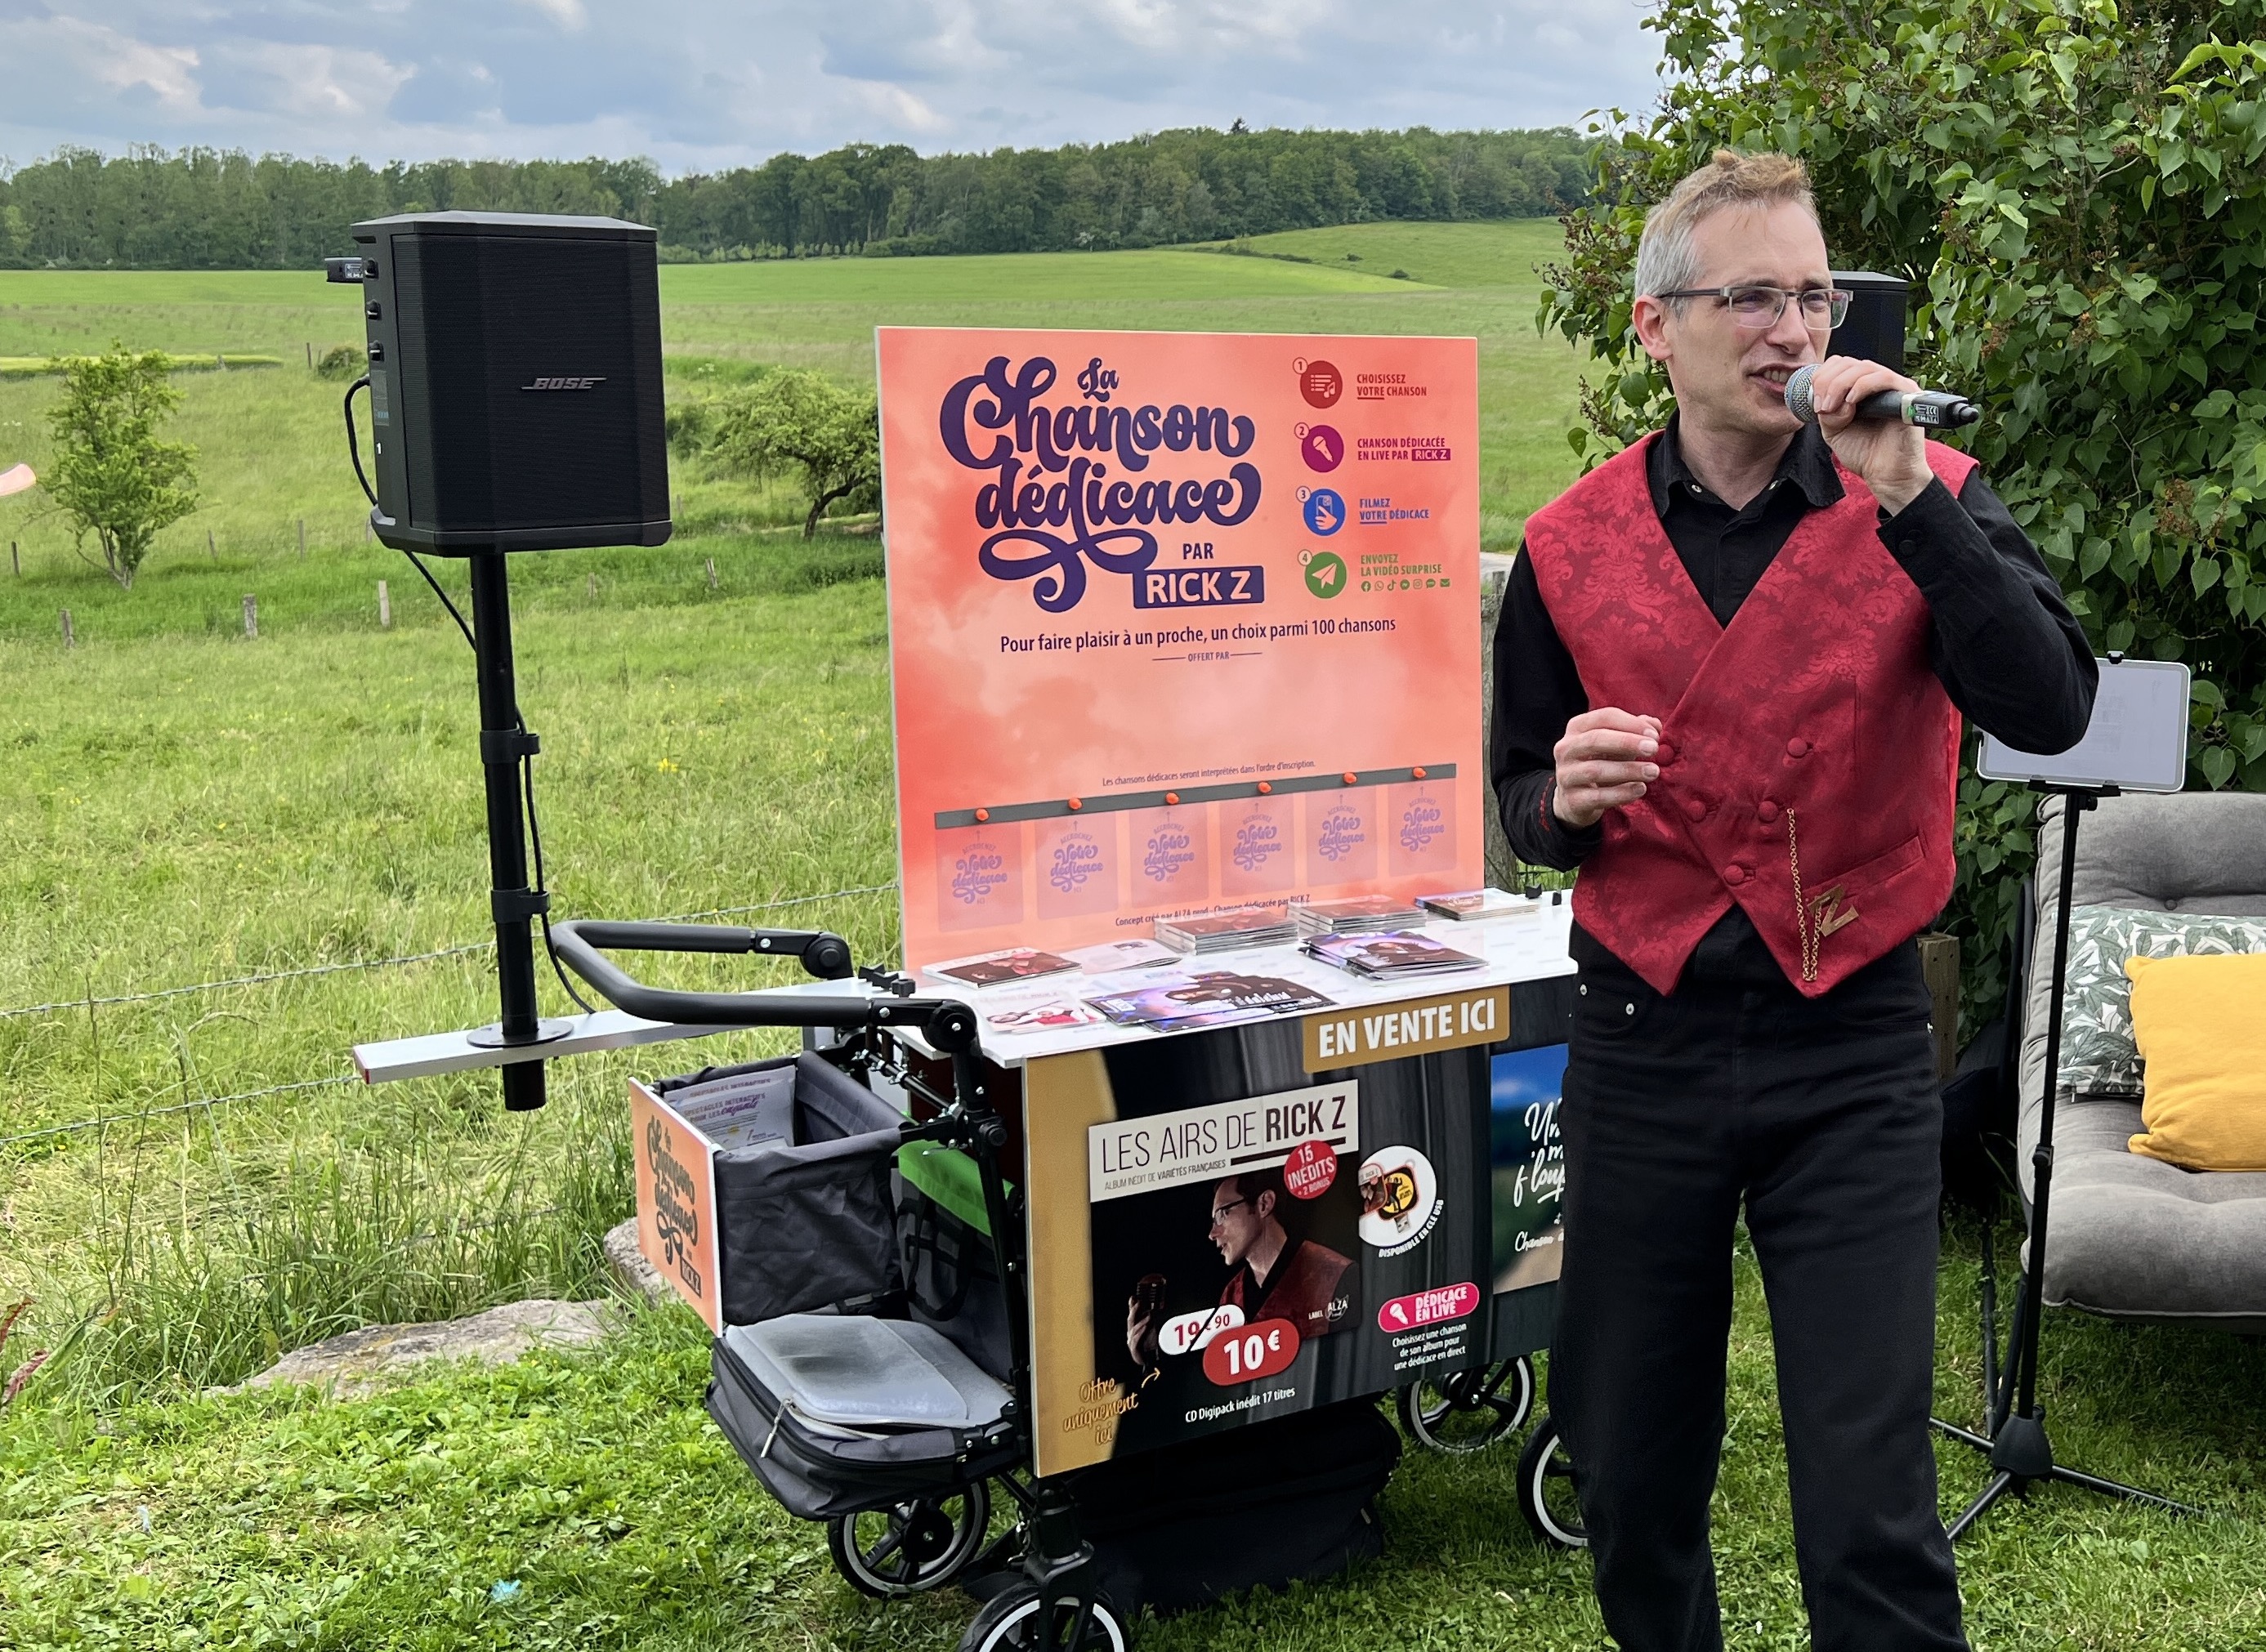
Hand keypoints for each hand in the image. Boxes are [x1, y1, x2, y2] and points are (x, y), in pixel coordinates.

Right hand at [1126, 1300, 1156, 1366]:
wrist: (1148, 1360)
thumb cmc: (1148, 1345)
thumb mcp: (1149, 1330)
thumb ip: (1147, 1320)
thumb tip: (1149, 1309)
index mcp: (1133, 1328)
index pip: (1131, 1315)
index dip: (1131, 1306)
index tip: (1133, 1297)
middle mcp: (1130, 1333)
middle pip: (1130, 1320)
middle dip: (1134, 1311)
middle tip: (1139, 1303)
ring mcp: (1131, 1340)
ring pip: (1134, 1329)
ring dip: (1141, 1321)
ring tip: (1148, 1315)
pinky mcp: (1134, 1348)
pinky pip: (1136, 1338)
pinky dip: (1141, 1331)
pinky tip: (1146, 1327)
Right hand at [1553, 708, 1660, 828]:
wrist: (1575, 799)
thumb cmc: (1600, 764)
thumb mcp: (1616, 745)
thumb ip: (1634, 732)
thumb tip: (1654, 725)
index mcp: (1577, 728)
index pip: (1604, 718)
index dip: (1630, 724)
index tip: (1654, 734)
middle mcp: (1566, 749)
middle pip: (1595, 739)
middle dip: (1627, 742)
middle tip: (1653, 749)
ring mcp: (1566, 775)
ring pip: (1595, 770)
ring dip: (1628, 769)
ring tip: (1653, 771)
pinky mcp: (1571, 800)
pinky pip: (1597, 796)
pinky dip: (1621, 793)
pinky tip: (1640, 789)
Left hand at [1803, 354, 1932, 513]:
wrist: (1886, 475)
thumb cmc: (1865, 453)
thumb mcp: (1834, 430)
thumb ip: (1828, 411)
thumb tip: (1827, 400)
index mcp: (1861, 388)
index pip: (1840, 364)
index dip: (1822, 377)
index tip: (1814, 403)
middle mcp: (1878, 383)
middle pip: (1849, 363)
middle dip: (1827, 383)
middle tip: (1821, 407)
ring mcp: (1894, 387)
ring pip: (1864, 367)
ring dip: (1840, 386)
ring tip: (1831, 408)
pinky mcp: (1908, 395)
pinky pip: (1884, 378)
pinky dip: (1863, 386)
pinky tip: (1851, 402)